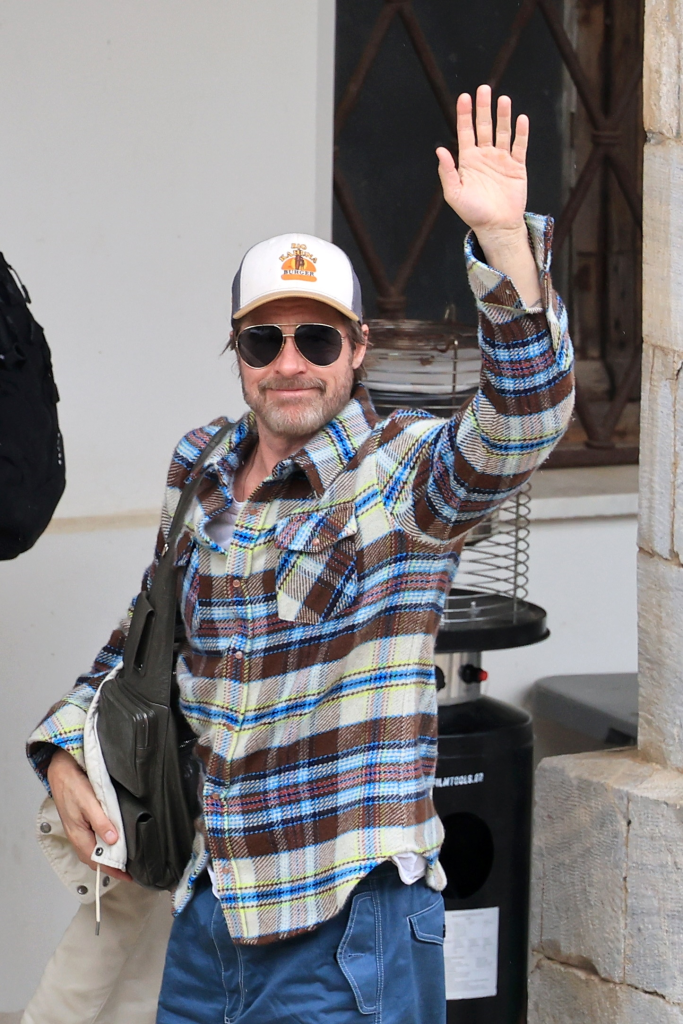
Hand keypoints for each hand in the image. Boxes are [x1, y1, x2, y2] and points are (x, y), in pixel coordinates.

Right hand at [47, 748, 130, 881]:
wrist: (61, 770)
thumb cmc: (72, 785)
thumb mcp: (89, 802)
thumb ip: (100, 822)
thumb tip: (112, 841)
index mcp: (78, 834)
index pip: (97, 860)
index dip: (112, 870)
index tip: (127, 876)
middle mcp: (77, 835)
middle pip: (95, 858)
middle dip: (111, 866)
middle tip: (129, 870)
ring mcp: (78, 829)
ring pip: (94, 849)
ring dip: (107, 856)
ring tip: (123, 859)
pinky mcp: (81, 822)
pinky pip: (92, 840)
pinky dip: (103, 845)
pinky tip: (112, 842)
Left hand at [436, 85, 528, 236]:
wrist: (496, 226)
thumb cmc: (473, 213)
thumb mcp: (454, 194)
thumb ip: (447, 172)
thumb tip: (440, 150)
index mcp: (468, 160)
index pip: (465, 131)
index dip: (464, 114)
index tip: (464, 97)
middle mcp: (484, 156)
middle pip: (484, 126)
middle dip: (483, 108)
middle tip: (484, 89)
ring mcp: (501, 159)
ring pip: (502, 132)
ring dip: (503, 116)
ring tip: (503, 100)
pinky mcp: (517, 166)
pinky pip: (519, 145)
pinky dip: (521, 132)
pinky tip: (521, 119)